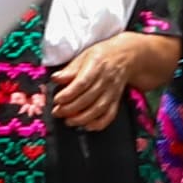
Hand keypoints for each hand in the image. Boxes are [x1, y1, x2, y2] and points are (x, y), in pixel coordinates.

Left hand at [48, 28, 179, 125]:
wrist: (126, 56)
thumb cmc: (102, 55)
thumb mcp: (84, 56)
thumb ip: (70, 69)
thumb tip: (55, 78)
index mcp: (97, 65)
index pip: (82, 82)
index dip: (69, 93)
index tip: (57, 99)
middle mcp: (106, 79)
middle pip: (88, 98)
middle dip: (71, 108)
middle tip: (57, 112)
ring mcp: (113, 91)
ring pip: (98, 109)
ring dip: (82, 118)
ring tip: (68, 121)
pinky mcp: (117, 100)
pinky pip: (110, 115)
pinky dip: (99, 123)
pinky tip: (87, 126)